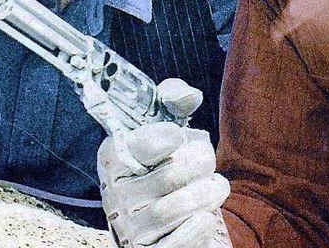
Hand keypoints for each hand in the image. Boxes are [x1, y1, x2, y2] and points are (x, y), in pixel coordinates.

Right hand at [98, 78, 231, 246]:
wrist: (163, 222)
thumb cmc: (165, 167)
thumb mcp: (165, 129)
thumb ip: (173, 100)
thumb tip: (188, 95)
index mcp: (114, 159)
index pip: (139, 145)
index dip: (165, 138)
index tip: (177, 136)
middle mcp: (116, 196)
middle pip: (173, 174)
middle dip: (202, 163)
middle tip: (206, 162)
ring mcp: (131, 230)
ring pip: (179, 206)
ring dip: (209, 193)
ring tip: (213, 187)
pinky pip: (184, 238)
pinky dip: (201, 225)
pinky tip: (203, 216)